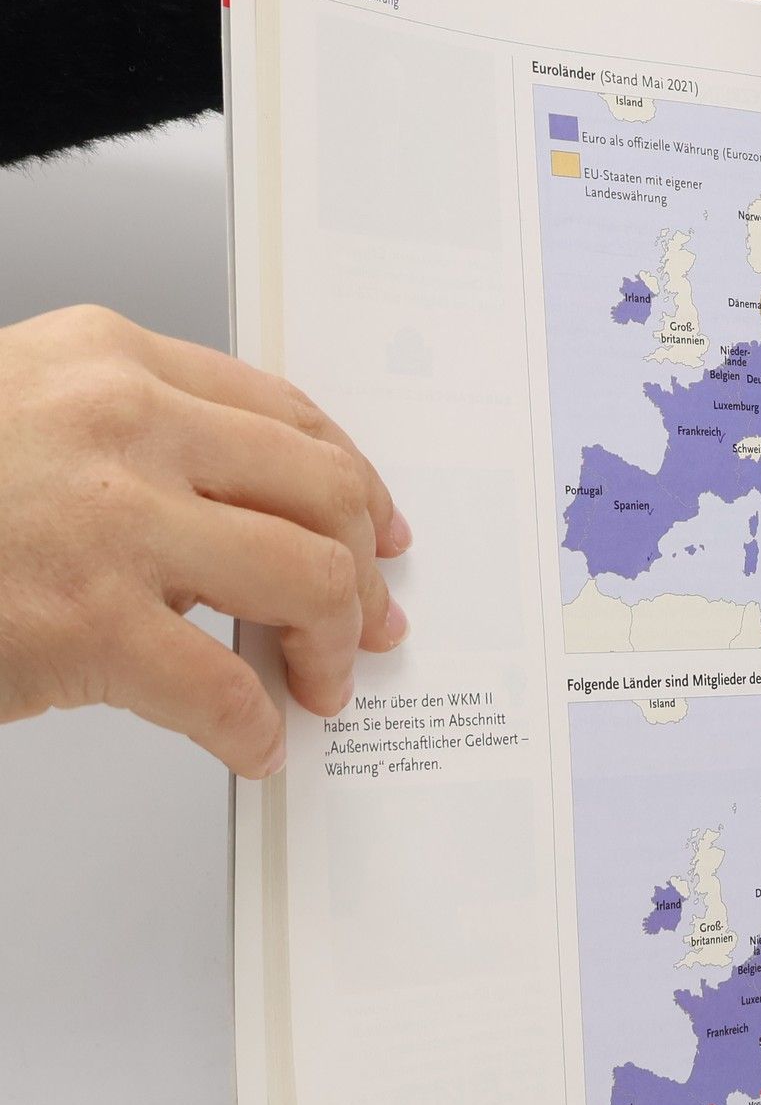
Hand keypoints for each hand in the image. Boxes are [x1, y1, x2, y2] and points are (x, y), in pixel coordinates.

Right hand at [0, 305, 407, 775]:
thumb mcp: (23, 415)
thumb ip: (137, 443)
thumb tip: (251, 525)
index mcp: (110, 360)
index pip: (287, 414)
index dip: (356, 484)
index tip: (380, 530)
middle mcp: (122, 422)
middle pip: (322, 493)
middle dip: (363, 573)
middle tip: (367, 626)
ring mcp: (107, 521)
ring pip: (307, 579)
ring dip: (330, 647)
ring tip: (316, 685)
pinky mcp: (85, 623)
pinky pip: (226, 688)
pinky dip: (255, 729)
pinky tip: (251, 743)